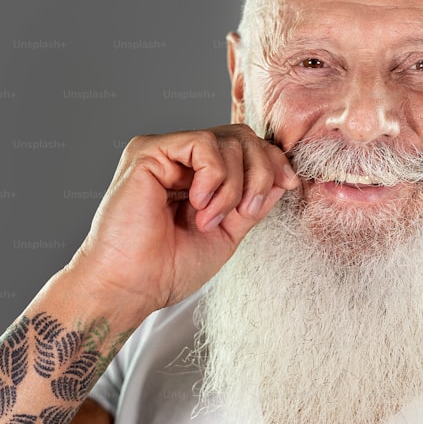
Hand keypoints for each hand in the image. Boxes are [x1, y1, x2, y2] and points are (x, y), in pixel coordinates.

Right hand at [64, 124, 298, 322]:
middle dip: (261, 173)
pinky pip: (203, 143)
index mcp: (200, 175)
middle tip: (247, 210)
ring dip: (233, 186)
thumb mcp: (229, 231)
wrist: (132, 287)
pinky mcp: (148, 151)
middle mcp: (182, 158)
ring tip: (211, 219)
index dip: (274, 161)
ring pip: (228, 140)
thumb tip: (283, 175)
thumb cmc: (169, 268)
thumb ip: (252, 201)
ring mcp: (165, 152)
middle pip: (243, 136)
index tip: (290, 184)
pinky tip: (199, 205)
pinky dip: (214, 177)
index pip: (247, 147)